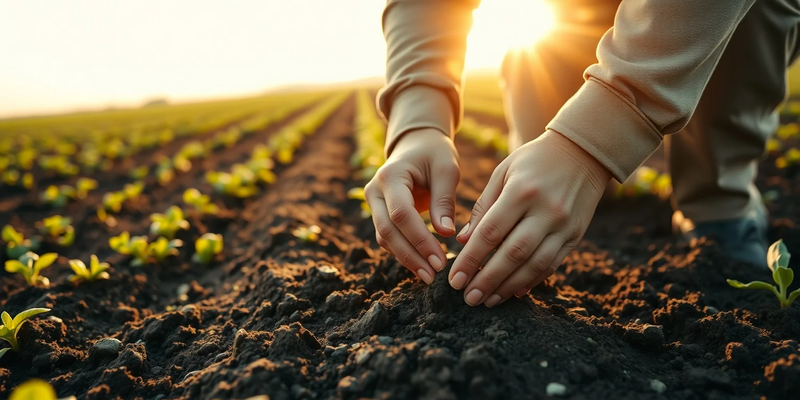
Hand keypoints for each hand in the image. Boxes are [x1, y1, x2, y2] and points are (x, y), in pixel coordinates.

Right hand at [364, 128, 459, 283]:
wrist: (416, 144)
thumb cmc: (434, 153)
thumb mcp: (446, 169)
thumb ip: (444, 200)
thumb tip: (446, 234)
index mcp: (390, 176)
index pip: (401, 214)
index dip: (419, 239)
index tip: (440, 260)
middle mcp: (374, 191)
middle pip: (387, 231)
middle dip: (411, 256)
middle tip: (433, 275)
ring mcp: (373, 203)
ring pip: (385, 238)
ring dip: (406, 258)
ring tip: (430, 275)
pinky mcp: (379, 213)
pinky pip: (388, 237)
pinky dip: (404, 252)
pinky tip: (422, 265)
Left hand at [450, 130, 610, 306]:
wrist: (583, 152)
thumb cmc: (533, 160)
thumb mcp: (503, 173)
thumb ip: (483, 207)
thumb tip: (464, 241)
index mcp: (521, 192)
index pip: (490, 233)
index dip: (471, 259)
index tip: (454, 279)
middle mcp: (545, 211)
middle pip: (512, 254)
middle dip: (487, 280)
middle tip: (467, 298)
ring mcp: (564, 225)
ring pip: (534, 265)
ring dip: (508, 286)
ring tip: (487, 300)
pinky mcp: (575, 235)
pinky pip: (552, 264)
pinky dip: (532, 281)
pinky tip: (514, 292)